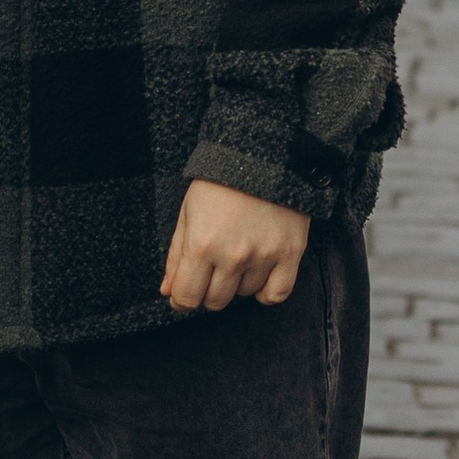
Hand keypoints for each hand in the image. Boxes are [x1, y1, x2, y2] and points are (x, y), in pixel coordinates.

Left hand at [162, 179, 309, 311]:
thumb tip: (169, 291)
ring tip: (238, 255)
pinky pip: (276, 294)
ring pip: (244, 295)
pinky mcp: (289, 254)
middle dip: (208, 290)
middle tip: (212, 269)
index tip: (185, 293)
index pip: (187, 297)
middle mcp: (232, 255)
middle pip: (215, 301)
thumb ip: (176, 256)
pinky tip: (259, 275)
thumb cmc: (221, 182)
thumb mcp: (188, 213)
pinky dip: (266, 291)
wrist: (264, 156)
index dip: (182, 299)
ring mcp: (263, 256)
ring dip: (237, 283)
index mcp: (201, 244)